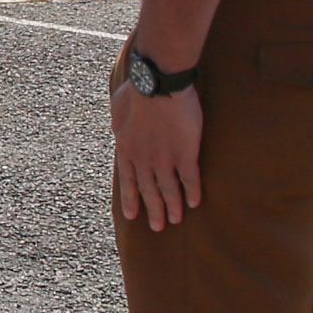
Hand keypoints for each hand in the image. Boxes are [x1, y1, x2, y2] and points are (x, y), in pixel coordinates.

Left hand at [110, 80, 204, 231]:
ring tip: (175, 221)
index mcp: (126, 149)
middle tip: (157, 227)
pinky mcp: (185, 154)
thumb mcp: (118, 109)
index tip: (132, 215)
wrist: (157, 85)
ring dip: (172, 207)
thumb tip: (119, 127)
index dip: (131, 199)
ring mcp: (164, 158)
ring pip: (169, 189)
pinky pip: (189, 179)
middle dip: (153, 210)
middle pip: (148, 191)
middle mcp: (143, 159)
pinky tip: (195, 203)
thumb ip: (120, 124)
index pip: (128, 181)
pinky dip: (192, 192)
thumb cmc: (136, 91)